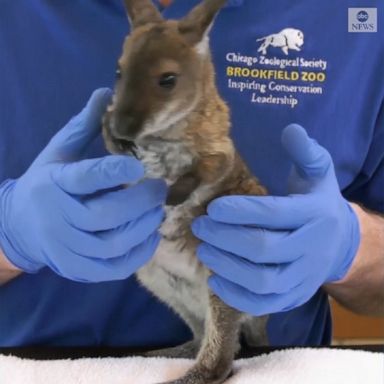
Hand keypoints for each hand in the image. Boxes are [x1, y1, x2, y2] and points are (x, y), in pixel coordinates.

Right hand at [0, 89, 165, 281]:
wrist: (19, 226)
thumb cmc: (45, 184)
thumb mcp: (57, 152)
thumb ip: (82, 125)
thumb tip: (106, 92)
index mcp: (54, 183)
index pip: (85, 179)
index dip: (113, 173)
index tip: (139, 167)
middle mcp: (59, 217)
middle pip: (104, 215)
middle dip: (140, 203)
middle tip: (160, 190)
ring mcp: (67, 248)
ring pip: (112, 244)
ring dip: (143, 228)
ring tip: (158, 212)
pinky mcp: (76, 268)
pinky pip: (112, 268)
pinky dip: (137, 255)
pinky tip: (150, 238)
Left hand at [192, 124, 359, 315]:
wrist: (339, 243)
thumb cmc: (317, 203)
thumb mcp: (318, 174)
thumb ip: (306, 152)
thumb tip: (291, 129)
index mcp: (314, 214)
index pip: (273, 214)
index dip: (239, 211)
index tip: (212, 207)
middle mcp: (311, 248)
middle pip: (263, 249)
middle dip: (225, 238)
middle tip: (200, 226)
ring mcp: (303, 278)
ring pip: (262, 280)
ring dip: (226, 266)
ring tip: (204, 250)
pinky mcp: (294, 297)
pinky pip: (264, 304)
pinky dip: (236, 295)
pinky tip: (215, 279)